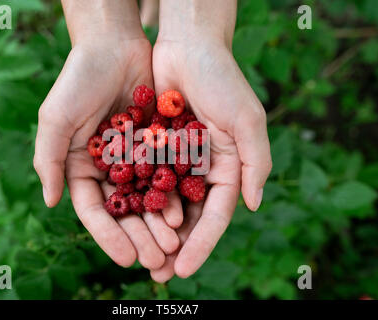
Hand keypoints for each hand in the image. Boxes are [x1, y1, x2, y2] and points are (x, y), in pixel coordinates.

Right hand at [33, 0, 179, 269]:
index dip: (109, 237)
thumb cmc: (78, 80)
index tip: (126, 259)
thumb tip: (49, 201)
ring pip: (148, 198)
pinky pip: (167, 174)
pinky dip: (174, 195)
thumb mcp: (56, 118)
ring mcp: (133, 158)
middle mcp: (108, 168)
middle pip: (124, 211)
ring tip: (173, 245)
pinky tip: (185, 214)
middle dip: (139, 237)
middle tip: (156, 260)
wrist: (114, 46)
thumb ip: (48, 159)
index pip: (94, 210)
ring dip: (159, 224)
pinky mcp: (156, 145)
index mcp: (81, 167)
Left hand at [149, 0, 271, 280]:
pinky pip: (142, 179)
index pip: (215, 216)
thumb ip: (255, 162)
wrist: (187, 46)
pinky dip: (134, 200)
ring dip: (151, 231)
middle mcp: (200, 170)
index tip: (184, 269)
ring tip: (137, 257)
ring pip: (162, 204)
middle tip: (158, 274)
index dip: (201, 245)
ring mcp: (175, 161)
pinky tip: (122, 220)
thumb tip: (254, 205)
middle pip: (188, 217)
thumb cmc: (222, 79)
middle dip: (174, 247)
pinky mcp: (152, 148)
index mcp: (226, 169)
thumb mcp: (246, 119)